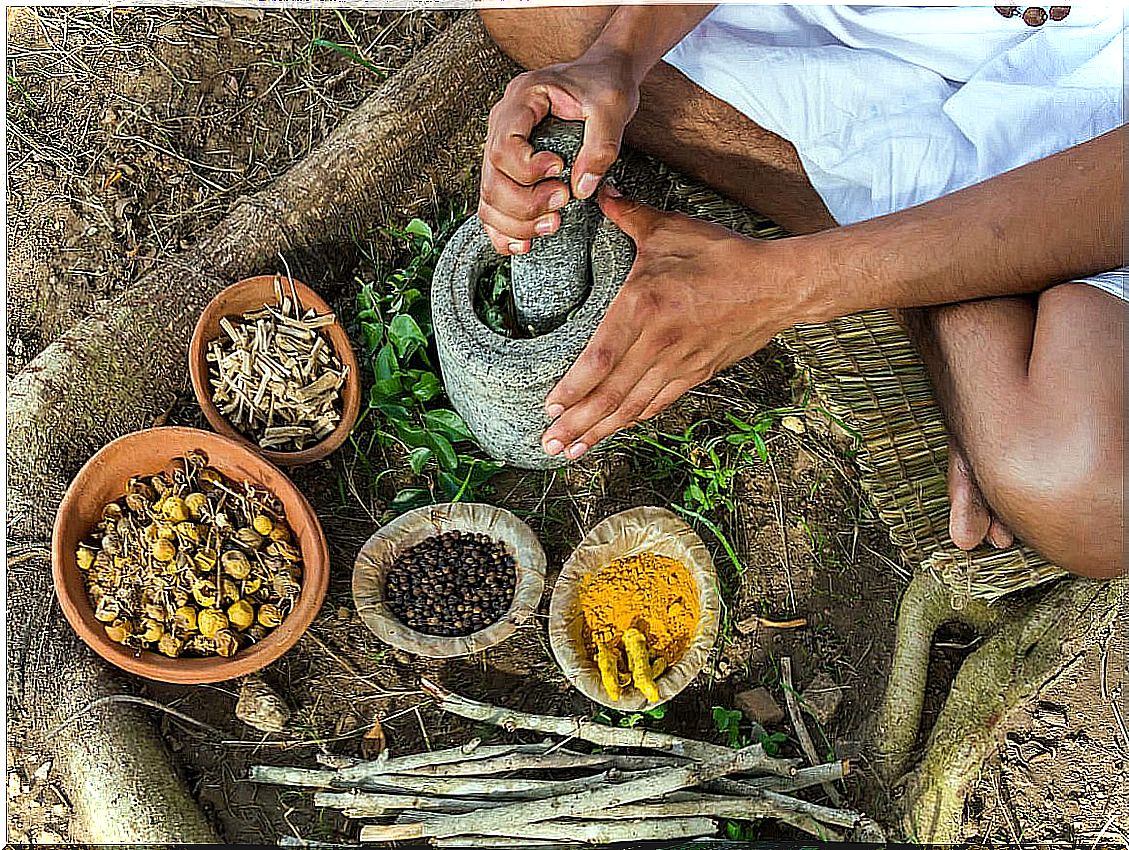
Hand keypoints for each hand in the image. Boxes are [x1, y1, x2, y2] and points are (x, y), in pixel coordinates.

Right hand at [479, 52, 640, 255]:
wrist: (602, 76)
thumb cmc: (604, 85)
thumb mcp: (612, 107)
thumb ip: (601, 145)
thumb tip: (581, 189)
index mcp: (521, 99)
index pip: (503, 146)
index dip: (528, 169)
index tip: (560, 169)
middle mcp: (502, 123)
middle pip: (492, 179)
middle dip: (526, 204)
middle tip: (563, 203)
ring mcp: (501, 147)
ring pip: (488, 198)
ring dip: (516, 222)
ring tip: (552, 224)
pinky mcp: (509, 168)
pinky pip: (492, 206)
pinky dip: (504, 230)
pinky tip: (525, 243)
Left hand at [541, 185, 804, 459]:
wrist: (780, 285)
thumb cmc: (724, 255)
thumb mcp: (672, 230)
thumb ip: (630, 216)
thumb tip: (599, 193)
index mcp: (645, 306)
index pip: (600, 360)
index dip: (573, 390)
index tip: (549, 408)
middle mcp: (660, 342)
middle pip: (611, 394)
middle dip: (578, 424)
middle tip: (550, 444)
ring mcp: (680, 363)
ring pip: (633, 406)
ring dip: (601, 431)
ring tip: (573, 450)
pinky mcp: (698, 373)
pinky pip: (658, 403)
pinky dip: (633, 419)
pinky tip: (615, 430)